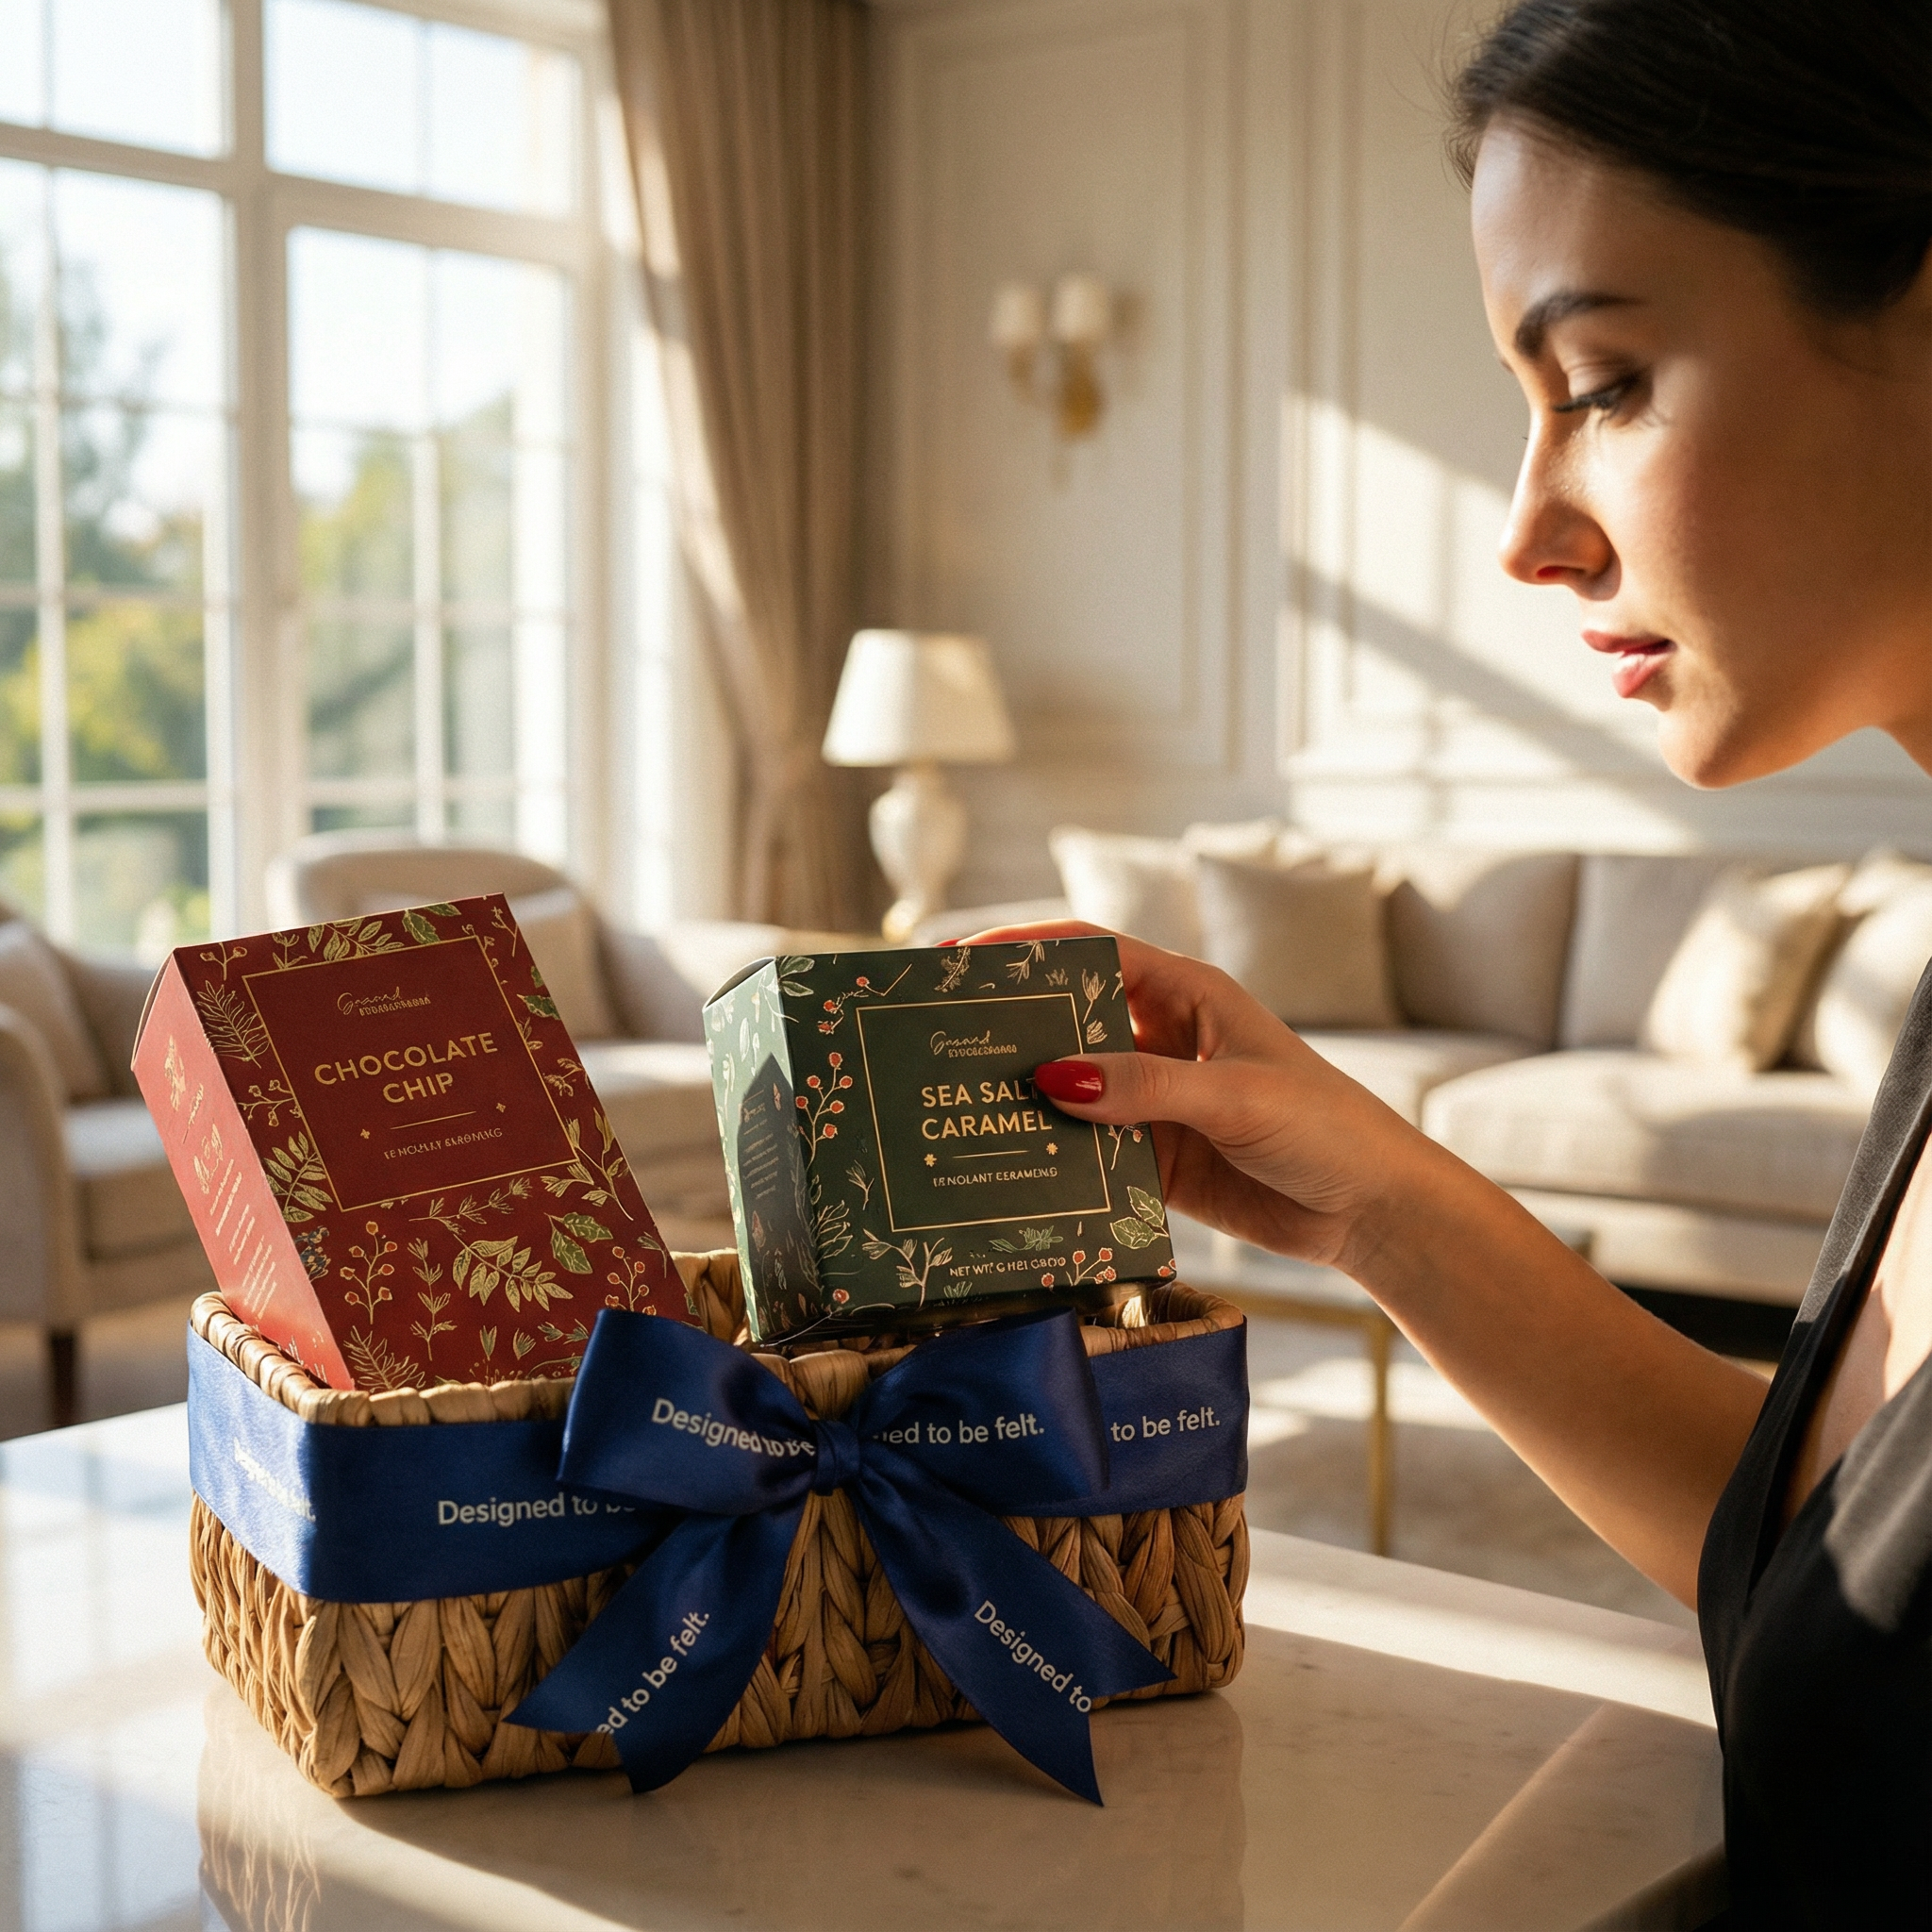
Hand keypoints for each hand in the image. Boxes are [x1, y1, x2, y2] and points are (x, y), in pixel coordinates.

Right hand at [964, 920, 1434, 1271]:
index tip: (963, 955)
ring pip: (1072, 1091)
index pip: (1092, 951)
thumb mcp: (1236, 1096)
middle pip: (1069, 1020)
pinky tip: (1006, 1169)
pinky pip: (1088, 1155)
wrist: (1372, 1212)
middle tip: (939, 1038)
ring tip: (956, 1106)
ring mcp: (1155, 1104)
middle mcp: (1164, 1041)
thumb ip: (1146, 1086)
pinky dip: (1051, 1161)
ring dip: (1025, 1100)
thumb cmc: (1326, 1128)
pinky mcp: (1155, 1163)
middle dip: (1011, 1026)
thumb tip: (1052, 1078)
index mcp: (1188, 995)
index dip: (1026, 947)